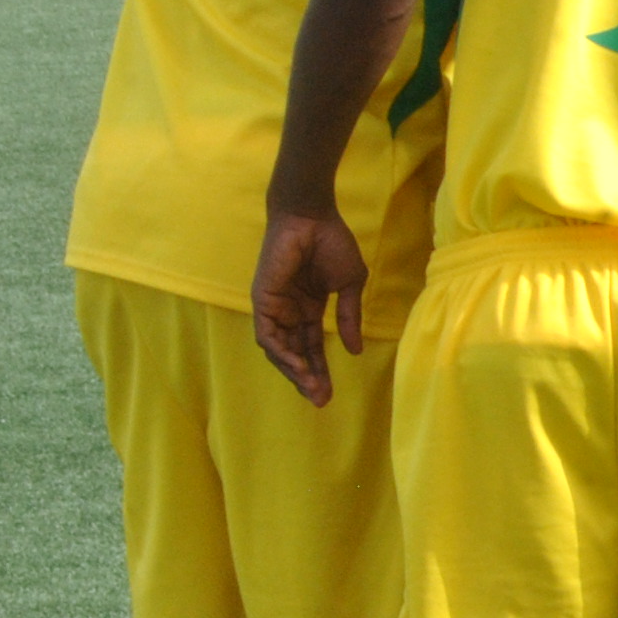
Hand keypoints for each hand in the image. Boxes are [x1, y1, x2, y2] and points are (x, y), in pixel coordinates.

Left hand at [252, 205, 369, 405]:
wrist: (312, 216)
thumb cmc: (332, 242)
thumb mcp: (349, 284)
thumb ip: (350, 316)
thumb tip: (355, 350)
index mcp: (308, 307)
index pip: (312, 346)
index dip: (320, 370)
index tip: (330, 393)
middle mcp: (288, 311)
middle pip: (295, 353)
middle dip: (307, 378)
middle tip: (321, 400)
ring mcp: (274, 307)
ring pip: (278, 350)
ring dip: (294, 372)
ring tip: (313, 389)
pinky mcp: (263, 300)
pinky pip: (268, 336)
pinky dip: (282, 354)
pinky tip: (299, 368)